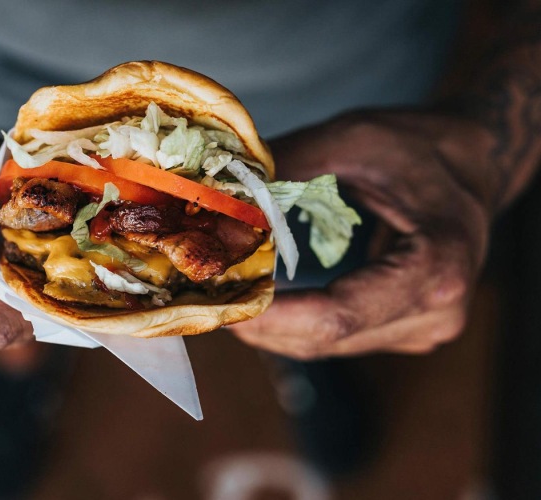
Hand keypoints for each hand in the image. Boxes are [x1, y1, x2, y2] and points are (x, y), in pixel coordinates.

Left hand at [231, 110, 494, 357]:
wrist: (470, 163)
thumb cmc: (418, 147)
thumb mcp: (351, 141)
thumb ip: (285, 169)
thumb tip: (216, 195)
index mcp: (435, 269)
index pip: (337, 316)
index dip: (270, 316)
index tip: (217, 300)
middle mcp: (434, 314)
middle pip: (323, 339)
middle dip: (257, 320)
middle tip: (202, 293)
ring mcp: (421, 329)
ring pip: (323, 347)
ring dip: (267, 326)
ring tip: (220, 291)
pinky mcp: (403, 330)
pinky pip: (333, 339)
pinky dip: (289, 322)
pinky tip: (257, 297)